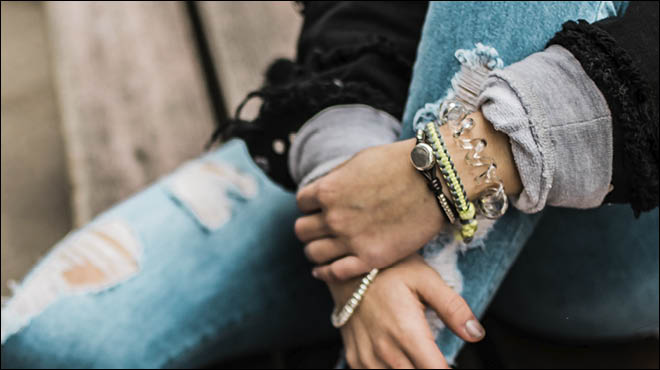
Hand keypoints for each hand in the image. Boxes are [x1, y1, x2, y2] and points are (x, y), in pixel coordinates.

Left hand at [296, 138, 444, 280]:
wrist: (435, 180)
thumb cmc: (399, 164)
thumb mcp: (358, 162)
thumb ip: (337, 180)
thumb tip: (325, 190)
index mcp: (328, 190)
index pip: (302, 203)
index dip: (310, 205)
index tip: (319, 208)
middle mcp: (334, 217)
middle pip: (302, 230)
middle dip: (310, 228)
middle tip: (320, 230)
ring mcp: (351, 240)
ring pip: (313, 253)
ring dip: (315, 251)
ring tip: (323, 250)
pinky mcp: (370, 259)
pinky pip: (334, 273)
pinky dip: (325, 273)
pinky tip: (324, 271)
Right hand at [328, 254, 484, 368]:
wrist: (344, 267)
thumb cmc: (388, 269)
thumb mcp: (425, 279)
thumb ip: (452, 308)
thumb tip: (476, 334)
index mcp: (407, 333)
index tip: (452, 363)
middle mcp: (386, 351)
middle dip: (430, 369)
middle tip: (435, 358)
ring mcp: (367, 357)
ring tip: (419, 359)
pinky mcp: (354, 357)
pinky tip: (398, 361)